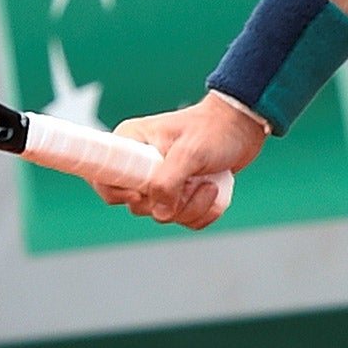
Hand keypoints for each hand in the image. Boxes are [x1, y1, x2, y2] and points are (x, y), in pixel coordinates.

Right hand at [89, 92, 266, 228]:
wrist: (245, 128)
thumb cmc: (215, 129)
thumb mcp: (190, 151)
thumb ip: (168, 181)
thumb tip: (159, 212)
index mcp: (130, 144)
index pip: (102, 178)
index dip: (117, 193)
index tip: (142, 193)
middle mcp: (140, 165)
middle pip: (137, 205)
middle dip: (170, 202)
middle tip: (193, 181)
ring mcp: (160, 181)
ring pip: (162, 216)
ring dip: (191, 207)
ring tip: (209, 183)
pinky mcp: (179, 195)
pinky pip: (182, 219)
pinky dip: (201, 212)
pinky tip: (214, 191)